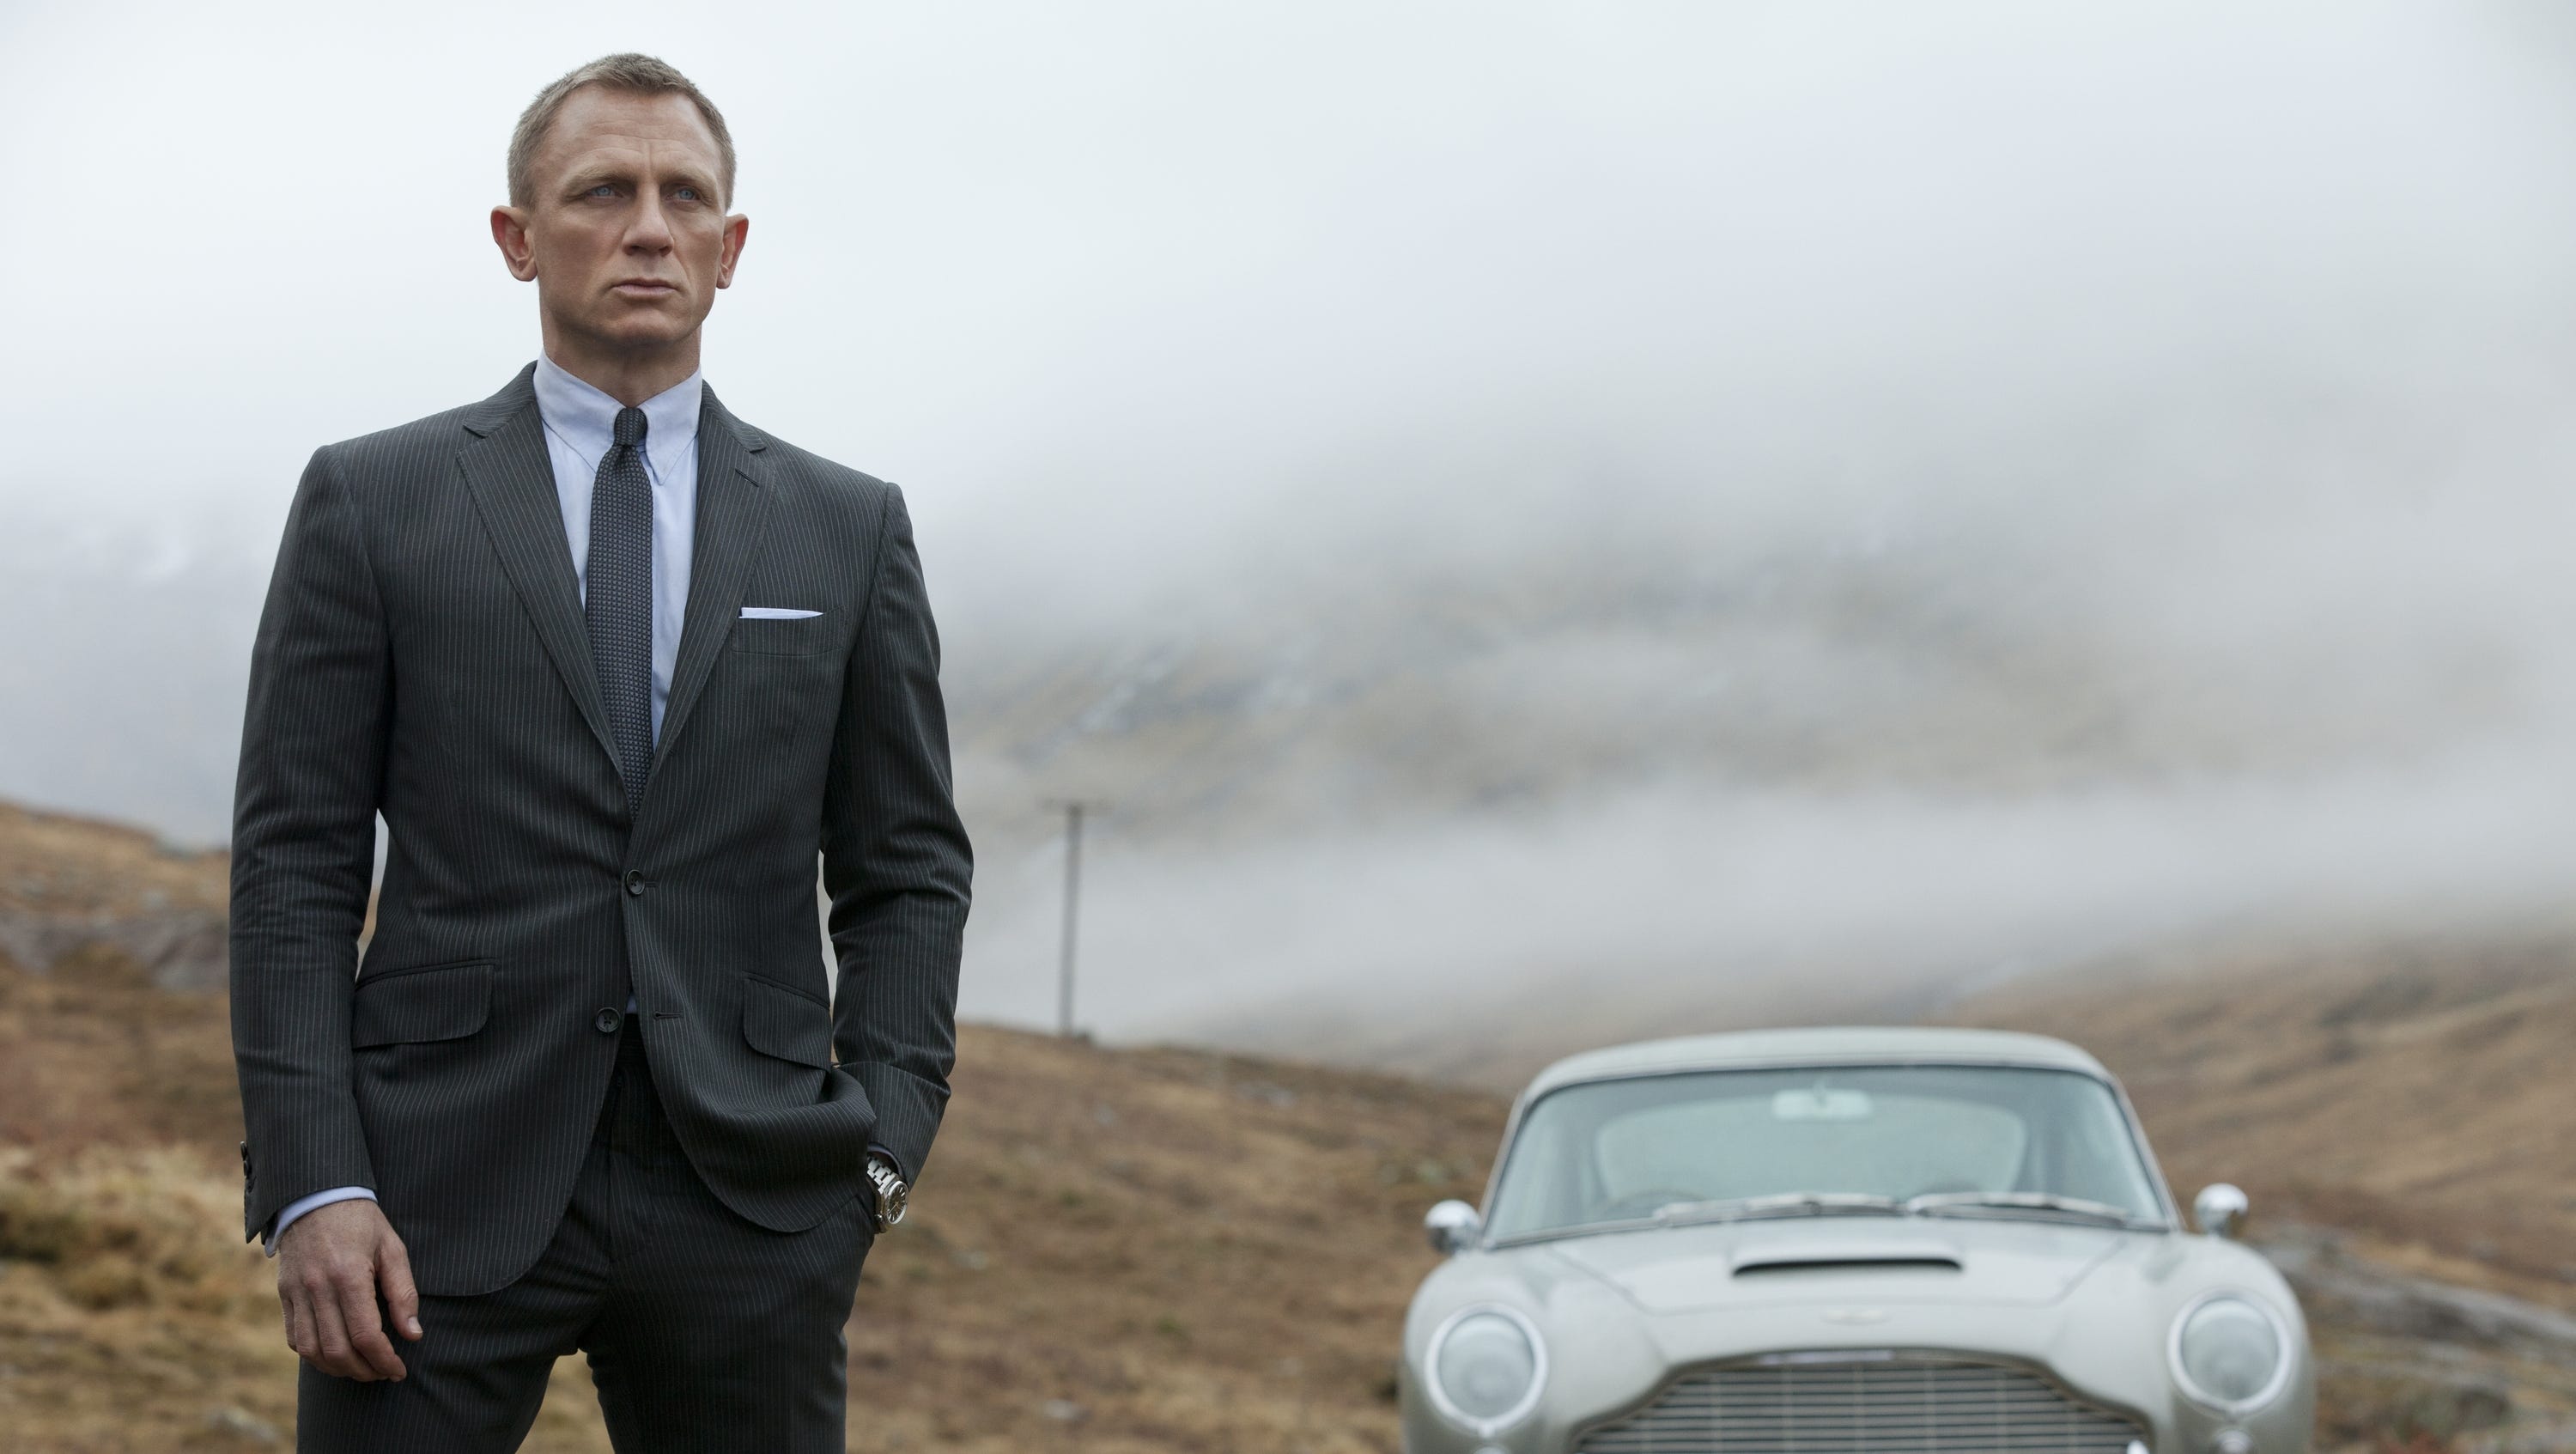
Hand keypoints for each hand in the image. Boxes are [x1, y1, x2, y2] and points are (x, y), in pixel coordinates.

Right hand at [275, 1198, 421, 1380]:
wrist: (316, 1196)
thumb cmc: (361, 1222)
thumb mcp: (392, 1248)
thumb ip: (403, 1292)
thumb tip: (412, 1334)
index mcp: (349, 1276)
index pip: (366, 1335)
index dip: (384, 1360)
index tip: (399, 1370)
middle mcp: (318, 1288)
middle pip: (337, 1350)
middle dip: (363, 1371)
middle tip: (383, 1373)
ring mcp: (296, 1293)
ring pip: (311, 1350)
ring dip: (337, 1369)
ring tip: (361, 1369)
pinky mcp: (284, 1295)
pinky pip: (293, 1338)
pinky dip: (313, 1355)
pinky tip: (334, 1355)